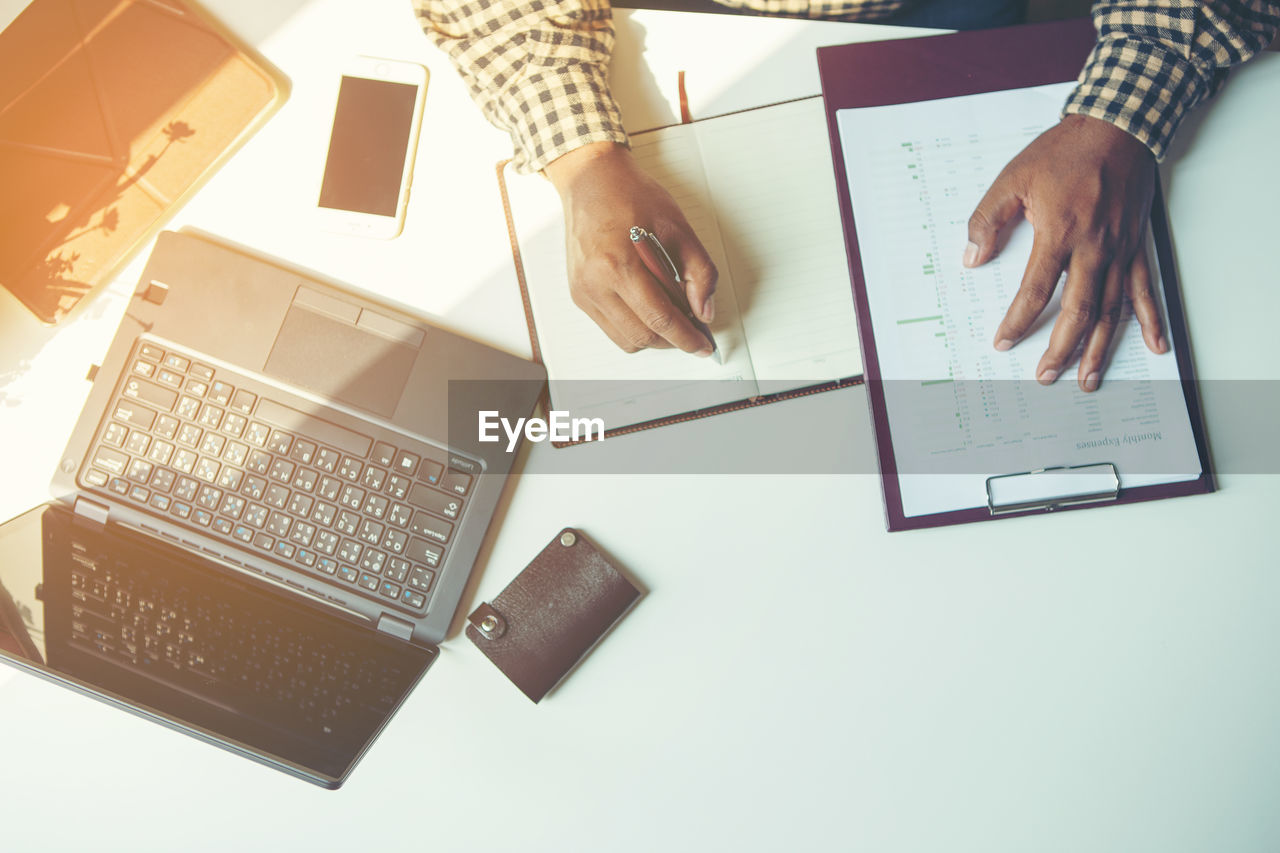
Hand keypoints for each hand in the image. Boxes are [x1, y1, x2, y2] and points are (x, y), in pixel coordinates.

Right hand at [543, 142, 716, 354]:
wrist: (592, 180)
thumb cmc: (630, 195)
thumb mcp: (678, 227)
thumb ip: (699, 271)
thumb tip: (704, 310)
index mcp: (619, 264)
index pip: (660, 319)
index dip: (686, 338)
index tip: (703, 346)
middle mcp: (595, 283)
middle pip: (643, 335)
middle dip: (673, 340)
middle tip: (693, 331)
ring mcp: (584, 291)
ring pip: (626, 339)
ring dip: (654, 337)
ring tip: (672, 318)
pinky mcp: (579, 294)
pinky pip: (611, 328)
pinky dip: (635, 326)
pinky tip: (648, 308)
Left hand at [964, 114, 1167, 390]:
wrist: (1118, 125)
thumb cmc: (1064, 151)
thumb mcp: (1012, 178)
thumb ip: (988, 220)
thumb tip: (971, 258)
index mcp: (1060, 232)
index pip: (1036, 290)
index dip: (1018, 321)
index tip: (1003, 343)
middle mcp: (1095, 247)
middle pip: (1078, 311)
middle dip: (1061, 349)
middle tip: (1045, 376)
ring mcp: (1121, 249)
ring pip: (1112, 310)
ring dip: (1100, 348)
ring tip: (1088, 379)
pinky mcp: (1138, 244)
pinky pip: (1145, 289)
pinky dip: (1150, 319)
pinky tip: (1154, 346)